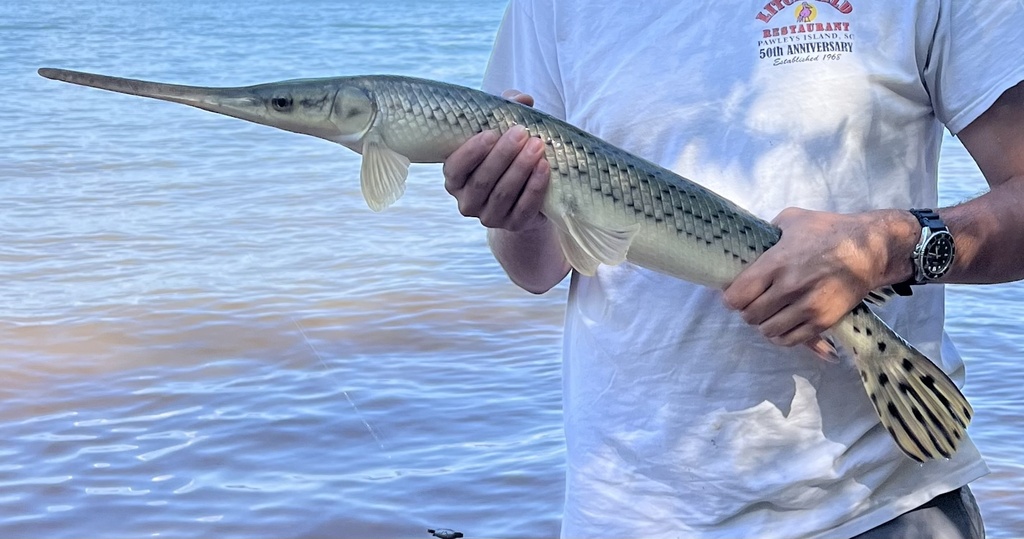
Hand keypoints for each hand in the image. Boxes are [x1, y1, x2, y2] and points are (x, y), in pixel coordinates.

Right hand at [443, 90, 549, 231]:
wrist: (523, 195)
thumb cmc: (506, 156)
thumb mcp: (501, 133)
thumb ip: (506, 111)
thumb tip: (522, 99)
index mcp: (455, 179)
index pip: (455, 168)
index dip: (471, 152)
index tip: (490, 133)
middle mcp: (467, 201)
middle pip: (482, 180)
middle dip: (503, 155)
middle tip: (521, 133)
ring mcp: (489, 217)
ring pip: (503, 193)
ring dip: (521, 168)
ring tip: (537, 146)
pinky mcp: (513, 225)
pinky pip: (524, 207)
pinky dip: (535, 187)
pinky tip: (544, 168)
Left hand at [722, 208, 905, 346]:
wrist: (870, 248)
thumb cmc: (828, 230)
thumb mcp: (792, 220)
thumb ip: (766, 234)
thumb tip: (748, 248)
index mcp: (777, 262)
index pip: (737, 295)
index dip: (731, 297)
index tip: (735, 294)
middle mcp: (789, 287)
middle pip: (750, 315)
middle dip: (747, 310)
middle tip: (754, 303)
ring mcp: (808, 307)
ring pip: (768, 330)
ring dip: (764, 323)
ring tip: (769, 313)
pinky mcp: (823, 321)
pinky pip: (790, 340)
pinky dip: (782, 335)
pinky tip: (783, 324)